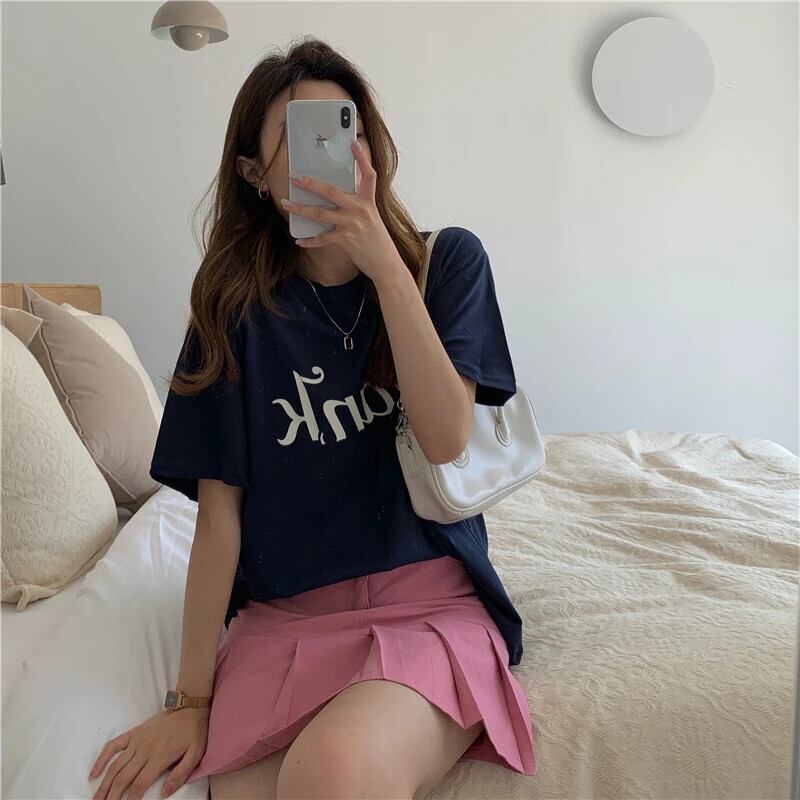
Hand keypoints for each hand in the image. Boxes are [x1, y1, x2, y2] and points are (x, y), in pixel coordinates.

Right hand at [88, 707, 209, 799]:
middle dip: (112, 796)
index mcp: (160, 756)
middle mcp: (145, 749)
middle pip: (123, 778)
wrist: (189, 706)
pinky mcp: (133, 733)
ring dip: (104, 784)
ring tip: (96, 799)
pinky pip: (113, 745)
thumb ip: (181, 774)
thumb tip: (164, 793)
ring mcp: (137, 740)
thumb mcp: (195, 753)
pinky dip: (102, 759)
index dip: (131, 799)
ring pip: (115, 765)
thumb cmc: (194, 732)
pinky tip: (94, 774)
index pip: (140, 783)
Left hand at [281, 138, 402, 284]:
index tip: (354, 143)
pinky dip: (310, 241)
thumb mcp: (371, 218)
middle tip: (295, 177)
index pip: (368, 175)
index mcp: (368, 201)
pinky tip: (300, 240)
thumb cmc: (376, 240)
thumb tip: (337, 198)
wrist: (386, 263)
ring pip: (321, 214)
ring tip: (286, 204)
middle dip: (311, 184)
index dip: (362, 158)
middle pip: (332, 191)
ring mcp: (352, 224)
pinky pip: (323, 239)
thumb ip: (358, 205)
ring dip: (301, 209)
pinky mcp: (346, 240)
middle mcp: (360, 210)